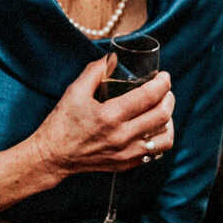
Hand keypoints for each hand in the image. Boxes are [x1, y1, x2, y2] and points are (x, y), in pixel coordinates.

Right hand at [29, 56, 176, 180]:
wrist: (53, 156)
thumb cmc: (62, 123)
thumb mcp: (75, 91)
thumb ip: (95, 71)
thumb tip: (113, 57)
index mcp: (109, 116)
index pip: (148, 97)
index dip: (162, 83)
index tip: (164, 76)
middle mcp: (121, 137)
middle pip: (162, 116)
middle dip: (169, 98)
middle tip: (165, 91)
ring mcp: (126, 154)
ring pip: (164, 139)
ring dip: (168, 121)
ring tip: (163, 110)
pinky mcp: (126, 165)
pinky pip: (154, 153)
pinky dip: (159, 139)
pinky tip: (153, 129)